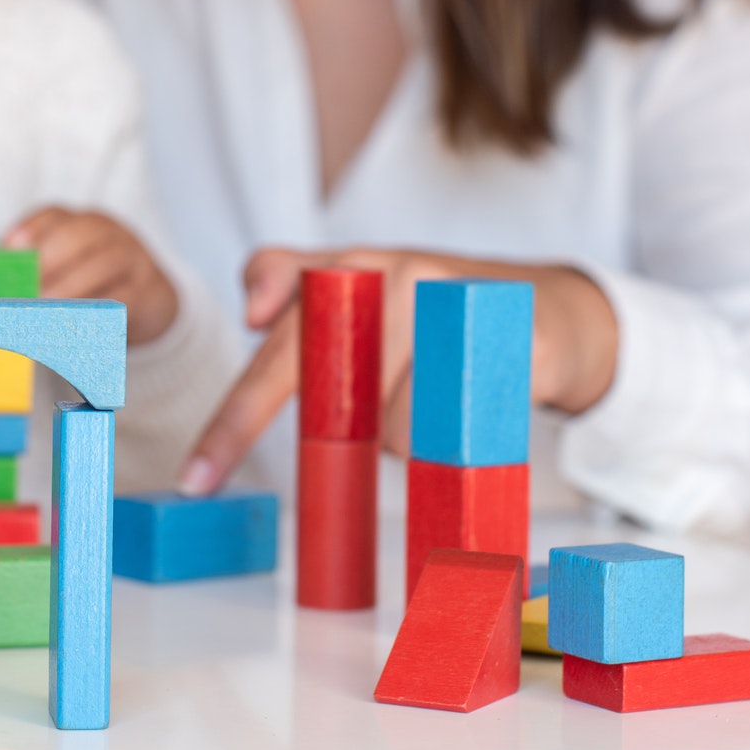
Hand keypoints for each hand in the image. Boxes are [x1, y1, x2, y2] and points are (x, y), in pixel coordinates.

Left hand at [5, 208, 179, 344]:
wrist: (151, 300)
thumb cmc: (97, 285)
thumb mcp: (71, 269)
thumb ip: (38, 271)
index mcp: (84, 222)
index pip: (54, 215)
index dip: (31, 228)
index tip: (8, 248)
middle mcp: (110, 232)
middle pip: (79, 233)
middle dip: (50, 257)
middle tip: (27, 284)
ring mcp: (133, 258)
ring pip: (103, 263)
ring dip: (71, 285)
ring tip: (45, 305)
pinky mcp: (148, 289)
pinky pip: (125, 296)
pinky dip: (100, 308)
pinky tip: (78, 321)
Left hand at [176, 246, 619, 494]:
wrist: (551, 307)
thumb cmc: (437, 307)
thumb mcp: (362, 288)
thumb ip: (293, 287)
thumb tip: (251, 309)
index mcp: (350, 268)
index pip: (278, 345)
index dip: (235, 418)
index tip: (199, 481)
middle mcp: (397, 274)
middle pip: (340, 404)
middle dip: (346, 436)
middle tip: (375, 435)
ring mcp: (456, 301)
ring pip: (396, 427)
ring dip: (408, 437)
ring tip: (438, 395)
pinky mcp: (510, 338)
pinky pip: (458, 426)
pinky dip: (455, 437)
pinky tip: (473, 406)